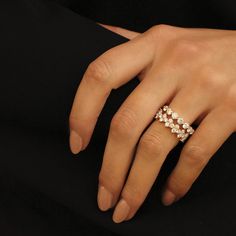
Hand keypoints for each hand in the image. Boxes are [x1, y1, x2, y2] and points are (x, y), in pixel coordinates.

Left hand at [69, 23, 235, 222]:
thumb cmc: (202, 49)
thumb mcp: (164, 38)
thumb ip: (130, 43)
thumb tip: (95, 35)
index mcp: (151, 45)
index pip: (101, 75)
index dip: (82, 112)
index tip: (76, 145)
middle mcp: (175, 64)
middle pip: (127, 124)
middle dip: (111, 169)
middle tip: (104, 196)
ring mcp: (204, 87)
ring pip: (157, 146)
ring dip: (137, 184)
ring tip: (127, 206)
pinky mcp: (231, 109)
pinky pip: (196, 154)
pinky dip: (178, 180)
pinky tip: (167, 194)